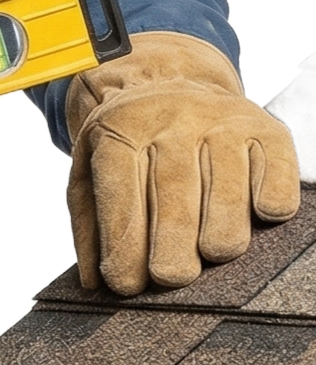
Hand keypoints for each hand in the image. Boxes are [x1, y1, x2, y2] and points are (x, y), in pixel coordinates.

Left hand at [65, 30, 299, 294]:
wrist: (171, 79)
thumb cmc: (131, 144)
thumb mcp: (92, 168)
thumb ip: (90, 224)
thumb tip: (91, 284)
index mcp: (120, 128)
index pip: (120, 191)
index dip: (123, 243)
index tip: (125, 285)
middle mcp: (171, 119)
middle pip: (174, 194)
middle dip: (171, 248)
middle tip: (171, 277)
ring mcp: (222, 122)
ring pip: (227, 192)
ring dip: (220, 235)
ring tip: (211, 255)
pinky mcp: (266, 130)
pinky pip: (276, 176)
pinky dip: (270, 204)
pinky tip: (258, 218)